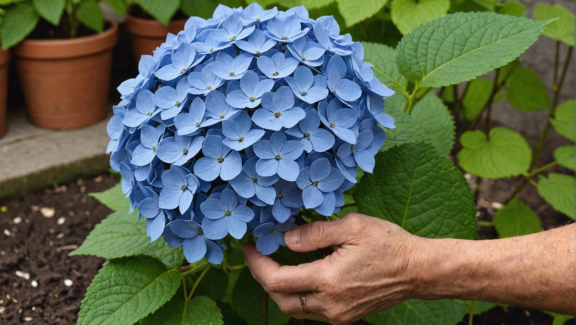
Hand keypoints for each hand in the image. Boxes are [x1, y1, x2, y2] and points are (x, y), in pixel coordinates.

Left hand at [243, 213, 423, 324]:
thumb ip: (316, 232)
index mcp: (330, 280)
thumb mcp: (353, 226)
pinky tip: (299, 276)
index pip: (277, 280)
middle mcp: (331, 304)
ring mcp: (339, 315)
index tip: (249, 247)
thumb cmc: (389, 244)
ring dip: (279, 289)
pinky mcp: (345, 316)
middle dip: (263, 278)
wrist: (418, 271)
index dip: (256, 264)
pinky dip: (298, 295)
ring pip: (295, 309)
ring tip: (274, 264)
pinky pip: (311, 312)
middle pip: (281, 299)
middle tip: (258, 255)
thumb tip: (286, 239)